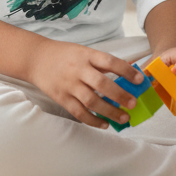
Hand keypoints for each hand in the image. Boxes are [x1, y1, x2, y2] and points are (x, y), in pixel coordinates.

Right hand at [28, 39, 146, 128]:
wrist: (36, 58)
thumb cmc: (64, 55)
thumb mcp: (84, 52)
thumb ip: (103, 62)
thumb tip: (130, 69)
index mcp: (86, 55)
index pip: (110, 62)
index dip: (126, 71)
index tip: (139, 80)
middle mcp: (78, 70)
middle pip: (102, 84)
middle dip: (120, 95)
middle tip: (133, 104)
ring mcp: (69, 85)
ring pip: (91, 101)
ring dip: (109, 111)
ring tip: (123, 118)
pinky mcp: (61, 98)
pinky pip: (79, 112)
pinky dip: (93, 120)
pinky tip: (104, 124)